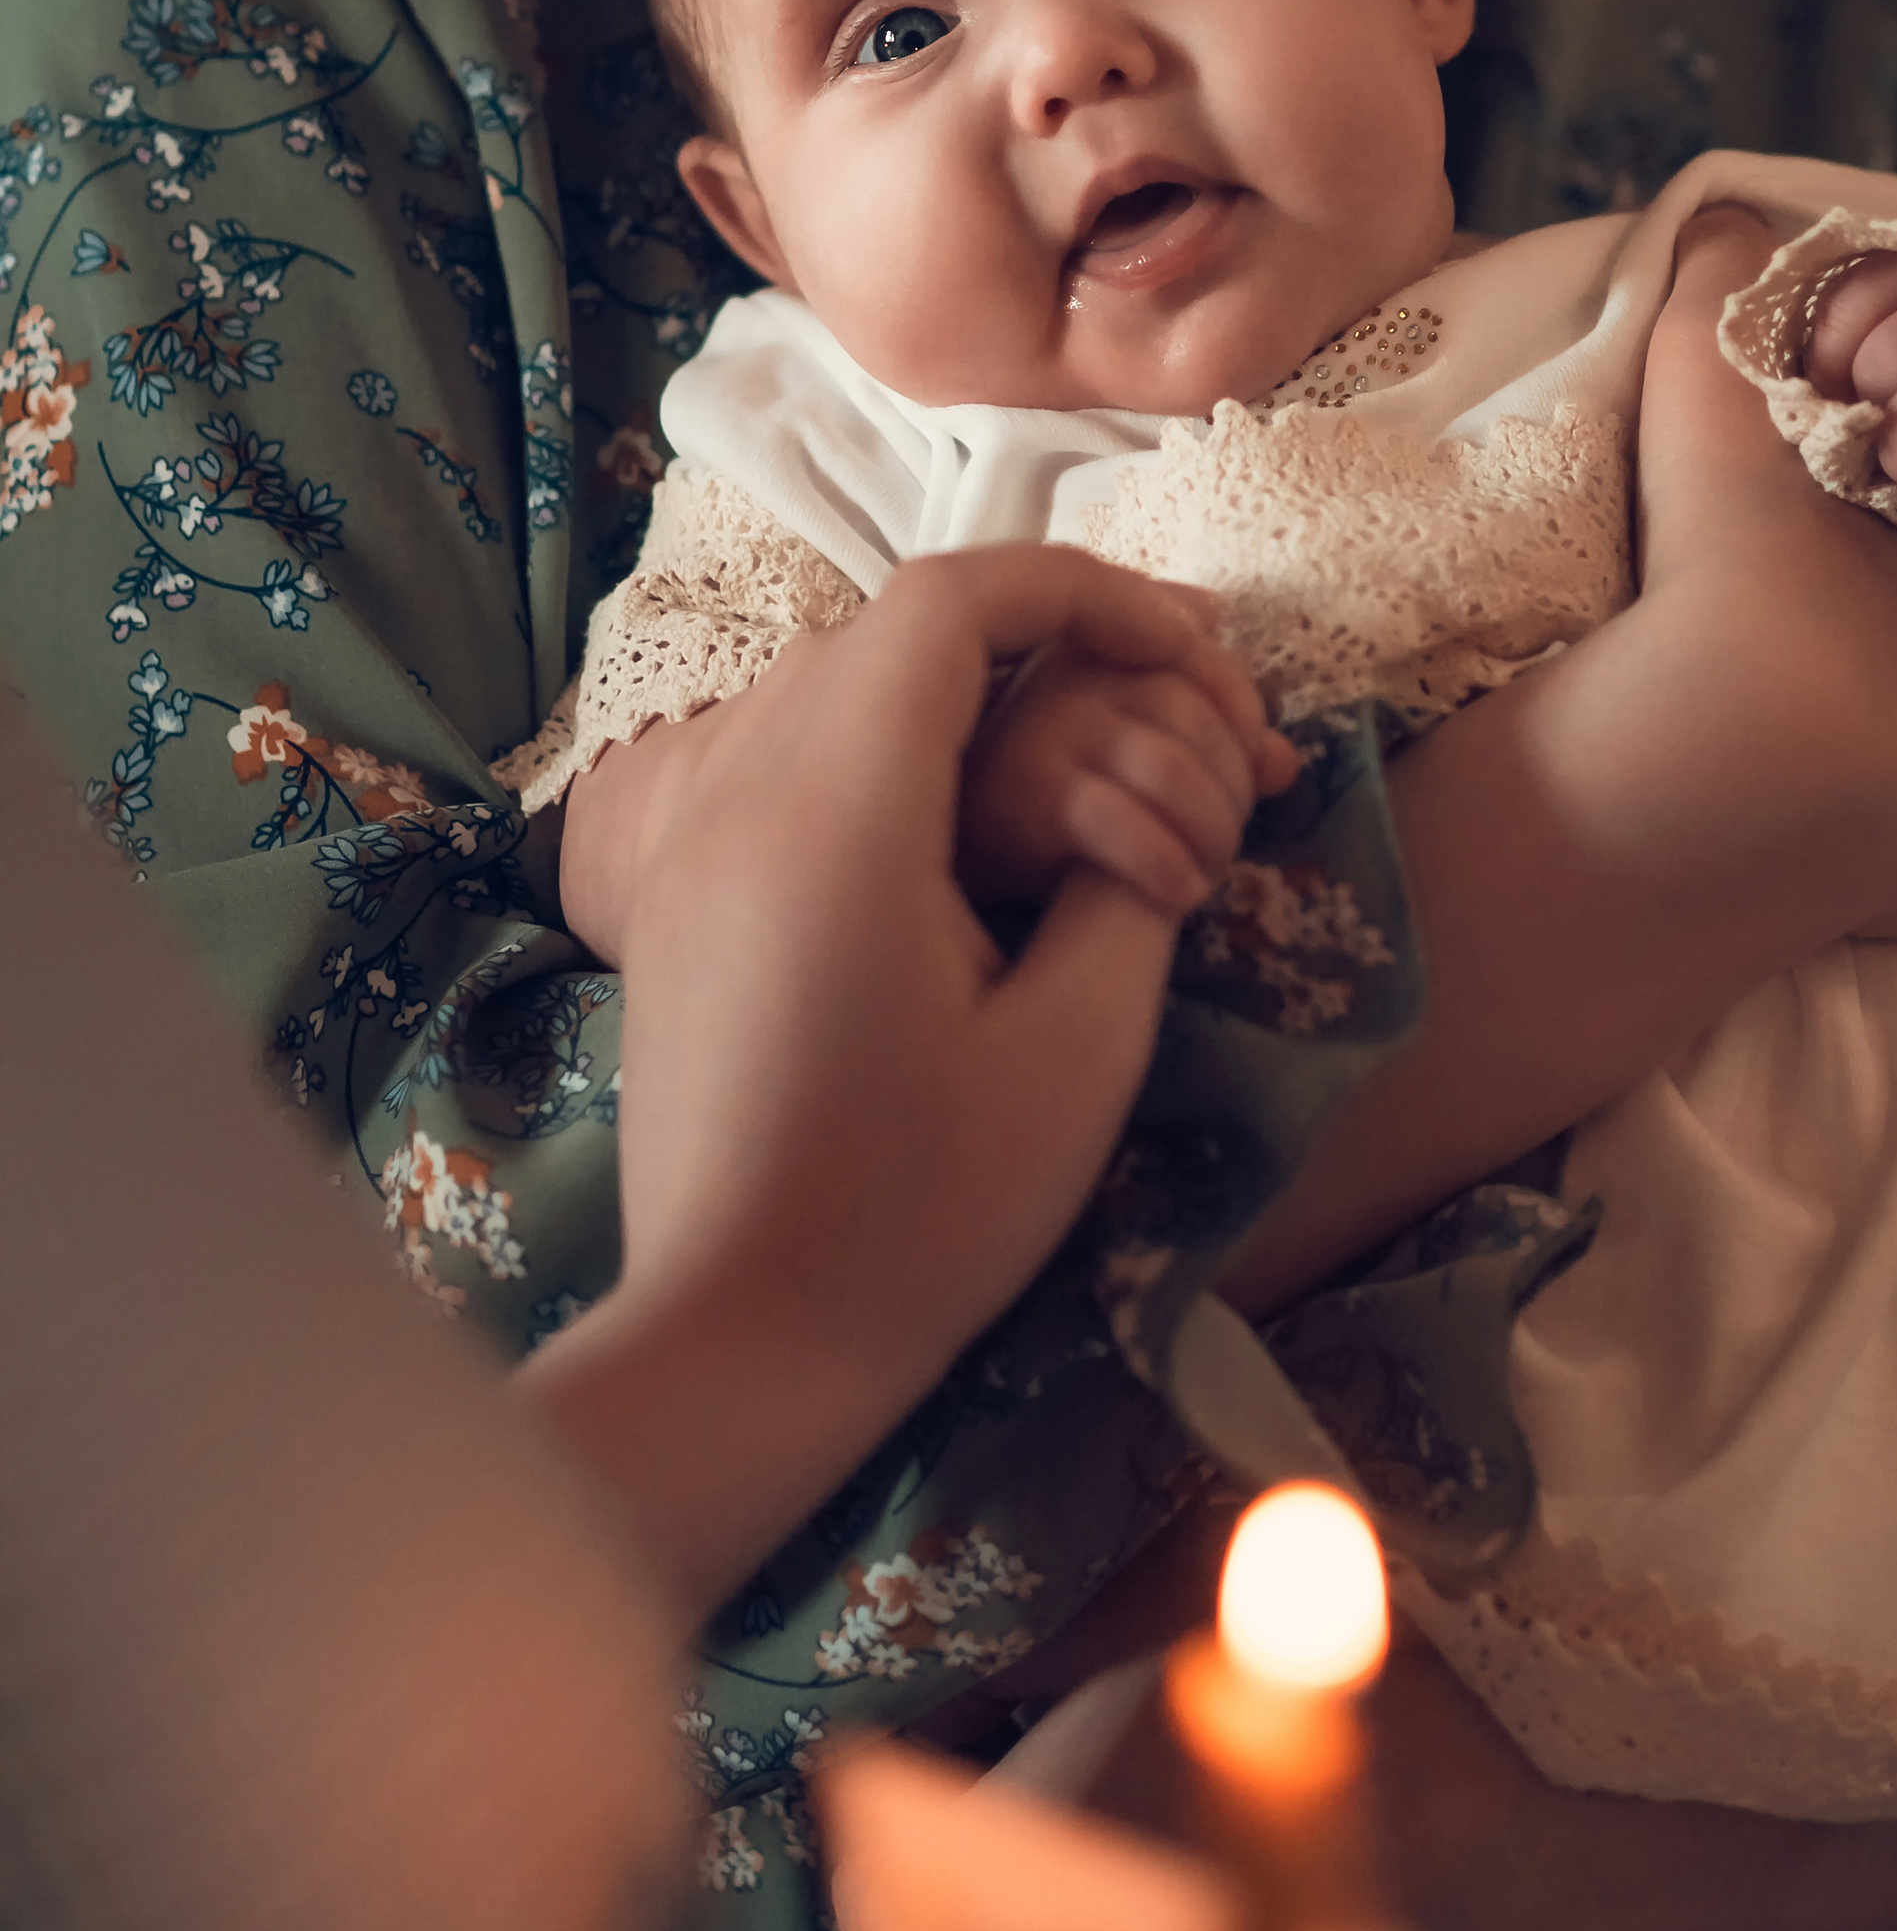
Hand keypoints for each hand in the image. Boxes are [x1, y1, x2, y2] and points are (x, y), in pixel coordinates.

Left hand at [523, 548, 1244, 1617]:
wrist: (736, 1338)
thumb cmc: (919, 1213)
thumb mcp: (1076, 1049)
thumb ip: (1126, 892)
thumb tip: (1143, 812)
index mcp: (837, 813)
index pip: (951, 601)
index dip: (1082, 591)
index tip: (1182, 645)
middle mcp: (741, 791)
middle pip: (895, 628)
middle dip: (1039, 636)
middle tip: (1159, 698)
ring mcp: (693, 840)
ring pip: (835, 679)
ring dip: (965, 688)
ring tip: (1081, 750)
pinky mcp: (680, 892)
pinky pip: (786, 750)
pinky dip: (890, 743)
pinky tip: (971, 821)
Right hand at [960, 630, 1298, 918]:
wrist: (938, 872)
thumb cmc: (1040, 815)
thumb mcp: (1129, 763)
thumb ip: (1207, 744)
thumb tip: (1285, 759)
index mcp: (1093, 649)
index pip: (1198, 652)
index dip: (1243, 709)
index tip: (1252, 767)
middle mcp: (1064, 674)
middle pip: (1193, 712)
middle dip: (1233, 786)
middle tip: (1225, 839)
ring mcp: (1040, 730)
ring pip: (1173, 768)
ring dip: (1212, 830)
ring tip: (1204, 872)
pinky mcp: (1023, 796)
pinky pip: (1127, 824)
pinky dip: (1169, 863)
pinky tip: (1177, 891)